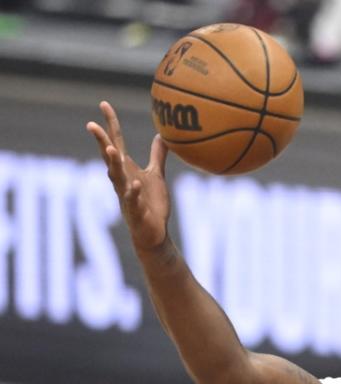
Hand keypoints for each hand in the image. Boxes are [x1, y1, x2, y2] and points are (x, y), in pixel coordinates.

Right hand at [86, 101, 169, 252]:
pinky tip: (136, 184)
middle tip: (91, 124)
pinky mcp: (135, 211)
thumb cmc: (152, 204)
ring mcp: (126, 195)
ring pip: (116, 178)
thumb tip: (160, 135)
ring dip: (112, 164)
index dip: (110, 124)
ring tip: (110, 150)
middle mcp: (122, 180)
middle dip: (101, 141)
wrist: (153, 233)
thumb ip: (157, 156)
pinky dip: (133, 192)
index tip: (104, 104)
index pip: (116, 142)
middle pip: (109, 157)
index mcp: (126, 170)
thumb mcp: (156, 175)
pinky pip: (133, 200)